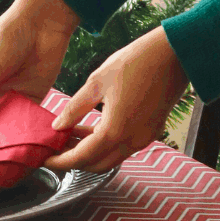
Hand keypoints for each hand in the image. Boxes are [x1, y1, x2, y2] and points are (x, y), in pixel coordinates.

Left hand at [44, 26, 188, 172]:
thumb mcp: (96, 82)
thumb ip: (74, 108)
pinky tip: (91, 127)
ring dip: (90, 152)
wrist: (174, 54)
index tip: (45, 158)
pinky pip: (123, 148)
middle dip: (74, 161)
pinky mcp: (151, 132)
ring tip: (70, 135)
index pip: (81, 158)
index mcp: (115, 130)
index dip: (60, 161)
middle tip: (56, 148)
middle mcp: (131, 141)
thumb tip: (57, 126)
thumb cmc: (135, 62)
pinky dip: (105, 144)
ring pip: (110, 158)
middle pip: (96, 165)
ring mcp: (144, 138)